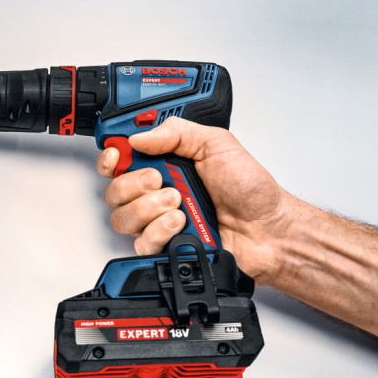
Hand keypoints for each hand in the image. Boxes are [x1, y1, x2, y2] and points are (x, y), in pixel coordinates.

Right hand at [96, 117, 293, 283]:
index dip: (111, 157)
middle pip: (114, 190)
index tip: (118, 155)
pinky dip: (160, 231)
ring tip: (178, 204)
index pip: (120, 159)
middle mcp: (156, 192)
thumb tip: (138, 136)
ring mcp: (158, 220)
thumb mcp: (217, 144)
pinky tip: (181, 223)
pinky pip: (141, 243)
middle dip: (133, 184)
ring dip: (148, 208)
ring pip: (122, 218)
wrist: (267, 228)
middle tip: (160, 180)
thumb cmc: (250, 188)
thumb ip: (177, 132)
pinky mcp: (165, 245)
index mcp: (165, 162)